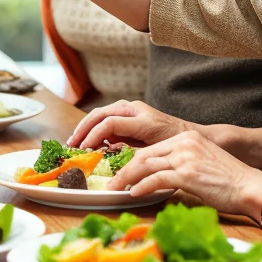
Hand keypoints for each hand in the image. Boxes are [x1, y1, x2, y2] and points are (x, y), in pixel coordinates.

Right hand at [67, 100, 193, 149]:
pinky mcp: (127, 112)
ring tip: (75, 141)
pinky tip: (88, 139)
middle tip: (71, 144)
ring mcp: (129, 108)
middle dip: (83, 129)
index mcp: (140, 118)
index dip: (94, 136)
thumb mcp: (155, 151)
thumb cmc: (175, 145)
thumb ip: (132, 151)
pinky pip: (106, 117)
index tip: (85, 149)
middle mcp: (132, 108)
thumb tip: (109, 153)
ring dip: (85, 126)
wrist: (190, 134)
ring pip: (100, 113)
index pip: (109, 123)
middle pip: (100, 114)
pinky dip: (94, 126)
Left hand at [107, 130, 261, 218]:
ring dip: (127, 178)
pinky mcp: (187, 173)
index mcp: (185, 138)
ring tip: (115, 189)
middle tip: (111, 181)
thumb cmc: (228, 181)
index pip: (151, 149)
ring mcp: (184, 157)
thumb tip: (157, 176)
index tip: (120, 171)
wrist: (251, 187)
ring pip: (145, 165)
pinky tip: (133, 194)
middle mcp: (182, 143)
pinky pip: (156, 178)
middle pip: (143, 154)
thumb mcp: (201, 163)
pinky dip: (142, 187)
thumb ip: (179, 164)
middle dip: (124, 168)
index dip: (132, 160)